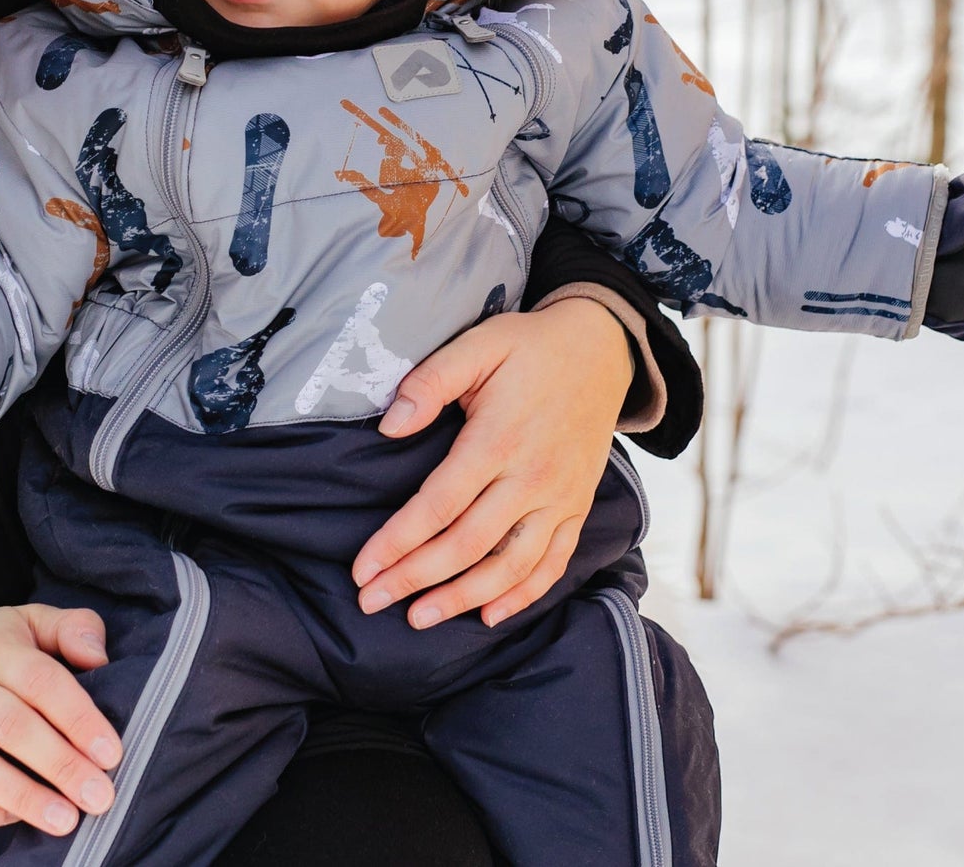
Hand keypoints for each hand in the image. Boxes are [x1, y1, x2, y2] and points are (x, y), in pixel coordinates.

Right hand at [0, 605, 121, 835]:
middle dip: (60, 765)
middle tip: (99, 795)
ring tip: (65, 820)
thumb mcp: (30, 623)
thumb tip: (100, 659)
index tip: (111, 753)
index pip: (41, 681)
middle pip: (12, 726)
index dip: (79, 718)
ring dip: (23, 797)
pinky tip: (14, 819)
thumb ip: (72, 629)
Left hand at [352, 297, 631, 629]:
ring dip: (463, 597)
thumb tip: (390, 426)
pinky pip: (553, 563)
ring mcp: (561, 497)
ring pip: (510, 565)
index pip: (439, 505)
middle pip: (467, 544)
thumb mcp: (477, 345)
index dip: (397, 542)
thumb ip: (431, 381)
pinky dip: (522, 595)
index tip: (362, 569)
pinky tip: (489, 615)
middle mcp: (533, 477)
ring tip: (420, 618)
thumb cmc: (528, 347)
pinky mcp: (579, 507)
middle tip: (373, 601)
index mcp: (499, 438)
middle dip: (416, 578)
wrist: (601, 349)